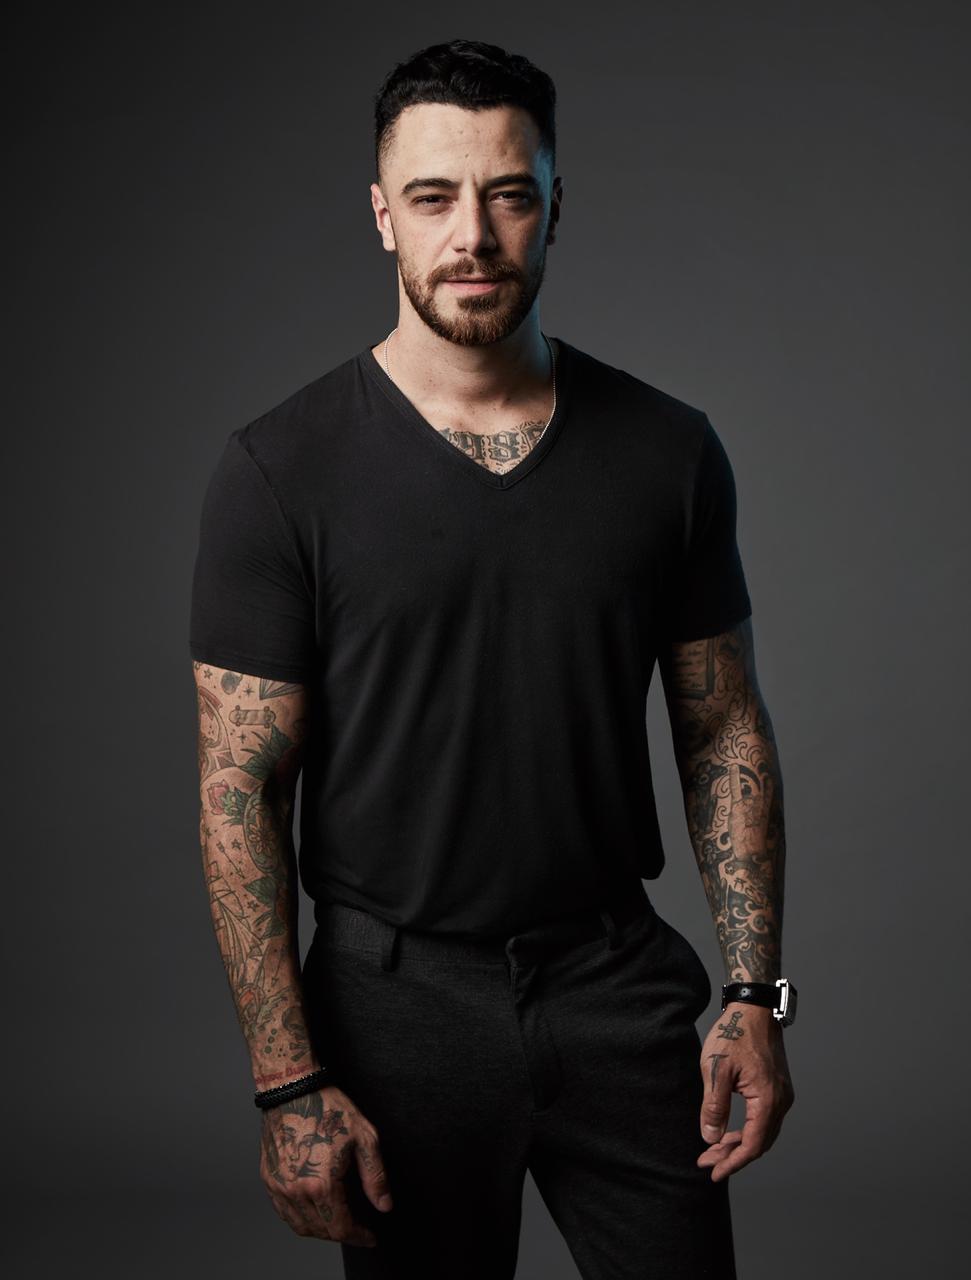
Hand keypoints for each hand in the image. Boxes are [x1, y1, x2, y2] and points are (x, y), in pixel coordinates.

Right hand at [259, 1083, 392, 1244]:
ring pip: (300, 1226)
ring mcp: (279, 1187)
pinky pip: (283, 1212)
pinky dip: (300, 1218)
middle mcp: (296, 1191)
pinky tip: (313, 1210)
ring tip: (337, 1220)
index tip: (370, 1237)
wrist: (292, 1089)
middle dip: (342, 1233)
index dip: (359, 1237)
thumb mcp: (364, 1137)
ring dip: (321, 1229)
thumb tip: (384, 1205)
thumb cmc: (329, 1108)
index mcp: (321, 1185)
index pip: (340, 1228)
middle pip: (320, 1231)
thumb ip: (375, 1177)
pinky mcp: (268, 1179)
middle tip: (357, 1227)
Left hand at [697, 1002, 794, 1181]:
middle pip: (759, 1143)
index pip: (752, 1145)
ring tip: (714, 1150)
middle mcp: (781, 1101)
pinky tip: (730, 1132)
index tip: (714, 1173)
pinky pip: (765, 1119)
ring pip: (763, 1132)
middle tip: (708, 1163)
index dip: (733, 1163)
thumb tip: (711, 1139)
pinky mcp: (778, 1088)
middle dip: (733, 1156)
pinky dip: (747, 1130)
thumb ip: (714, 1107)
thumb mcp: (716, 1070)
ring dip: (739, 1144)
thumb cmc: (734, 1033)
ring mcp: (782, 1094)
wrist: (754, 1008)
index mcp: (768, 1099)